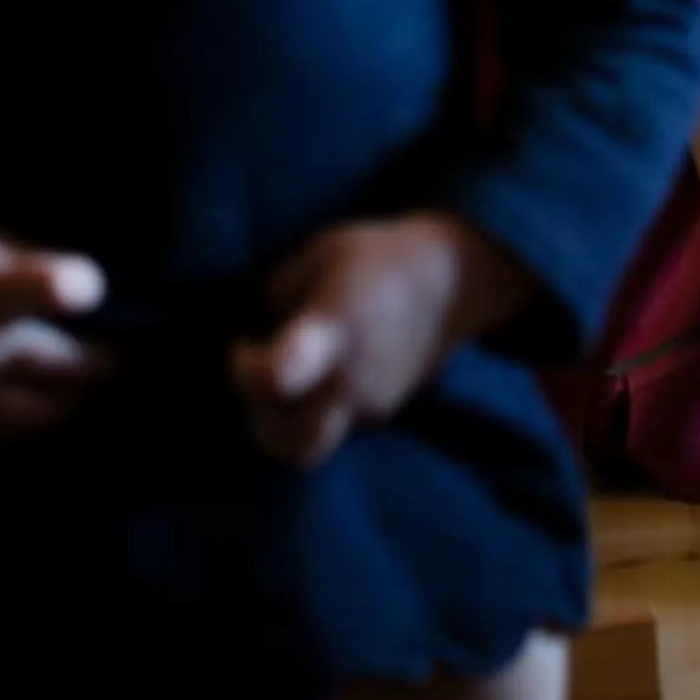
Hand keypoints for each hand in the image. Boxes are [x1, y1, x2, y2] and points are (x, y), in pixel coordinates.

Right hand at [0, 207, 107, 440]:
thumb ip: (34, 273)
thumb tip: (92, 298)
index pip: (36, 290)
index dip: (68, 288)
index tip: (91, 286)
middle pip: (59, 364)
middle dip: (98, 359)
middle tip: (117, 347)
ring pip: (41, 408)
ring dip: (72, 394)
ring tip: (88, 378)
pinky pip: (5, 431)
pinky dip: (33, 419)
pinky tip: (47, 400)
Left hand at [229, 214, 533, 467]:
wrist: (455, 281)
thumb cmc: (379, 258)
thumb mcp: (319, 254)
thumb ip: (280, 294)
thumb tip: (265, 324)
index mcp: (333, 332)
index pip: (281, 374)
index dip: (245, 372)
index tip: (243, 343)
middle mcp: (352, 380)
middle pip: (290, 445)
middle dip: (260, 421)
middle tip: (257, 376)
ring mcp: (370, 403)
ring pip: (309, 438)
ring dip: (285, 413)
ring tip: (289, 364)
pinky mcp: (383, 411)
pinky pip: (333, 421)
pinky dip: (315, 404)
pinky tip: (324, 364)